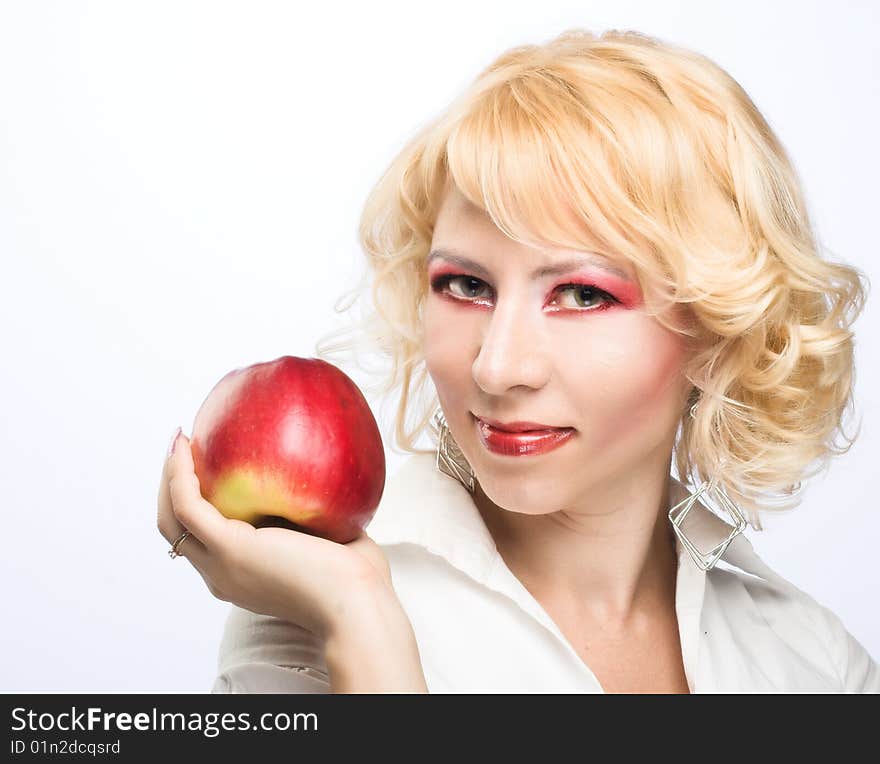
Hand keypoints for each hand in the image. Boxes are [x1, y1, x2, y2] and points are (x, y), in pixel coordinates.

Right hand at [157, 429, 395, 638]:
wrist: (359, 606)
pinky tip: (186, 446)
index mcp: (244, 576)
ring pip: (174, 518)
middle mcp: (224, 575)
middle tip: (182, 448)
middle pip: (177, 530)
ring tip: (179, 440)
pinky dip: (180, 474)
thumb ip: (320, 515)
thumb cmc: (359, 582)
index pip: (204, 541)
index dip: (197, 505)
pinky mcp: (229, 547)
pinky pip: (188, 504)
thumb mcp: (333, 541)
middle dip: (173, 487)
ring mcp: (222, 564)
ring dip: (171, 476)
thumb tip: (327, 483)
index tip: (205, 468)